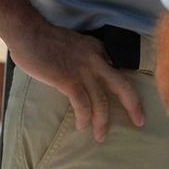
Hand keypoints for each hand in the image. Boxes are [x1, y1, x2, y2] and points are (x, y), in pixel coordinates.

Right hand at [0, 15, 145, 143]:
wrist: (28, 32)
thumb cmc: (45, 39)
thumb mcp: (75, 44)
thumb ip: (85, 58)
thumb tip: (87, 77)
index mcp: (98, 50)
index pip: (118, 72)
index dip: (126, 90)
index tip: (131, 104)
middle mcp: (96, 59)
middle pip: (123, 86)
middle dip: (134, 106)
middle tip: (140, 121)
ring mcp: (83, 70)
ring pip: (101, 101)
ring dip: (102, 122)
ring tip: (100, 136)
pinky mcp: (69, 80)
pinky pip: (82, 104)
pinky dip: (83, 117)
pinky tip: (81, 125)